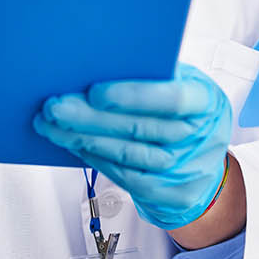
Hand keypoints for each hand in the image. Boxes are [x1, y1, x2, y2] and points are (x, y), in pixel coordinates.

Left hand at [33, 64, 231, 230]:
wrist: (206, 157)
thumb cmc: (184, 108)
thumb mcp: (183, 82)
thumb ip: (154, 74)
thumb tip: (99, 62)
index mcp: (206, 101)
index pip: (173, 99)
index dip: (134, 96)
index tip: (94, 91)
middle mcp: (199, 138)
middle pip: (139, 129)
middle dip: (91, 118)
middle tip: (56, 107)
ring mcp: (186, 170)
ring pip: (126, 155)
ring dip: (83, 140)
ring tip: (52, 125)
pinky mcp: (171, 195)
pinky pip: (125, 178)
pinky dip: (95, 159)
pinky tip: (74, 145)